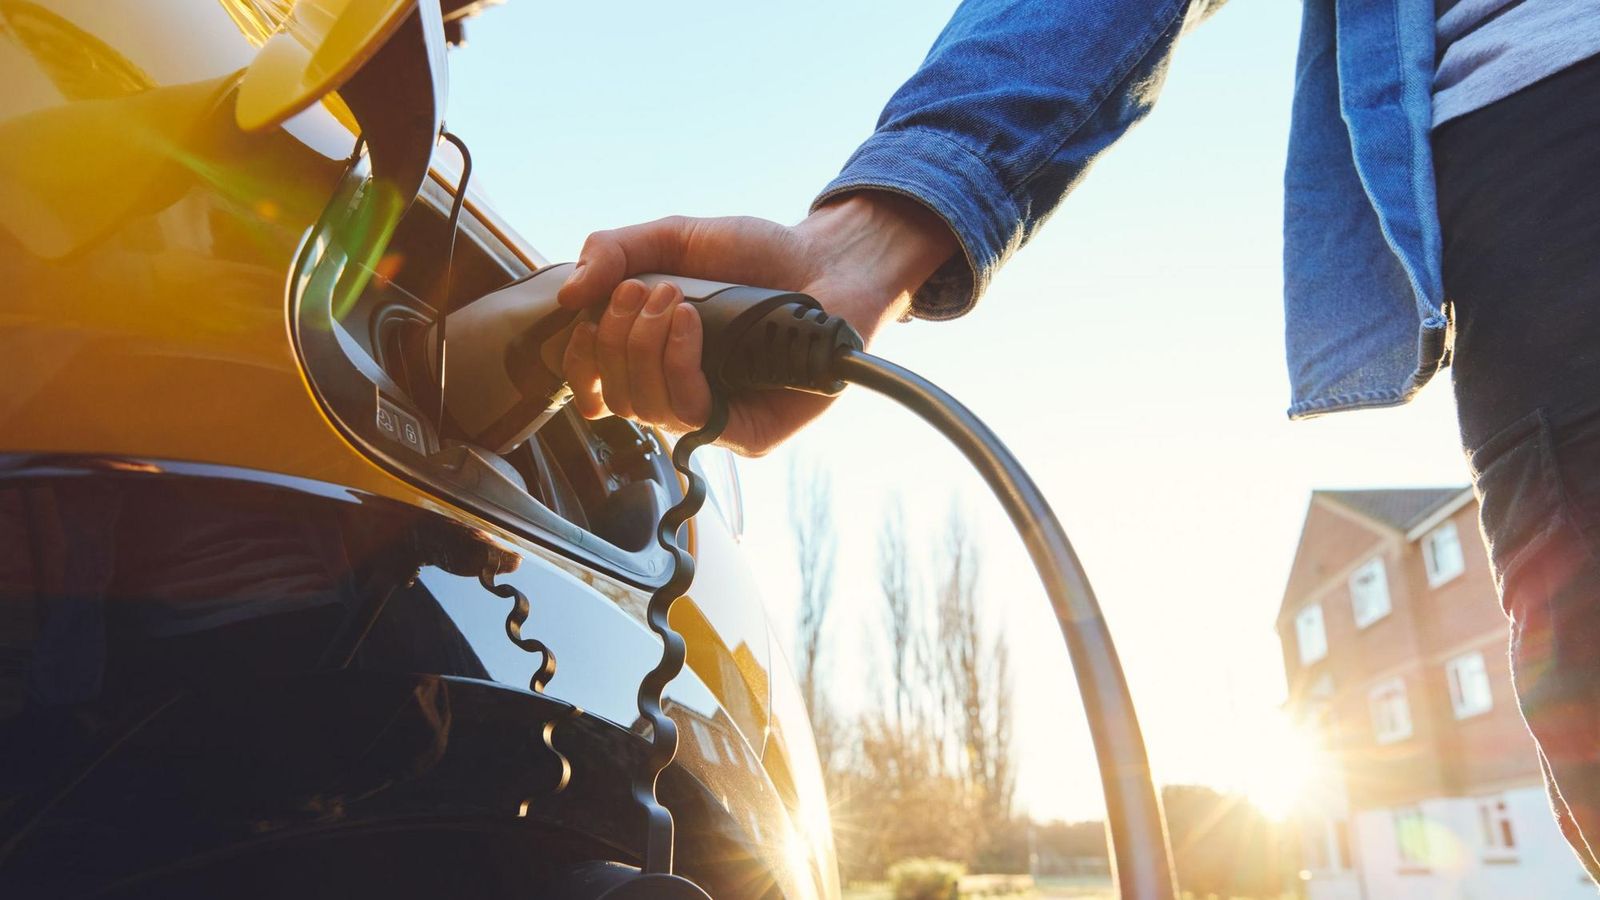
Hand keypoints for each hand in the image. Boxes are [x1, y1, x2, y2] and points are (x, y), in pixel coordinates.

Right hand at [557, 192, 956, 454]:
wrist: (826, 260)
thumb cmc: (756, 254)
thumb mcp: (673, 238)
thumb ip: (615, 251)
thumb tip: (567, 296)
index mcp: (652, 358)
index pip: (594, 387)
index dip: (578, 362)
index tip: (585, 318)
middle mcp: (679, 393)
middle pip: (613, 397)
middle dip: (615, 338)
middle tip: (643, 290)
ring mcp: (713, 416)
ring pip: (645, 409)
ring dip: (644, 347)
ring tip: (673, 300)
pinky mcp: (748, 433)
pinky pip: (691, 415)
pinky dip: (677, 364)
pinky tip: (691, 323)